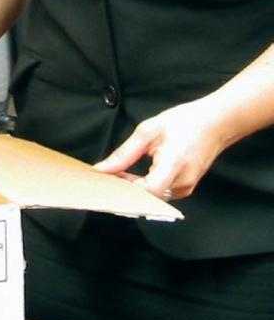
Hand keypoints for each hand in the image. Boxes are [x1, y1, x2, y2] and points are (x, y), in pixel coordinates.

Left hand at [93, 98, 230, 200]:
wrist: (216, 124)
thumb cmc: (184, 123)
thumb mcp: (148, 131)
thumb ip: (124, 154)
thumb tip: (102, 169)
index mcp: (174, 163)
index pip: (148, 191)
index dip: (125, 190)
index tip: (106, 182)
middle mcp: (182, 181)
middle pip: (146, 195)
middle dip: (122, 187)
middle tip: (104, 175)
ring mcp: (186, 187)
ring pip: (151, 196)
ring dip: (132, 187)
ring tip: (117, 172)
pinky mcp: (186, 188)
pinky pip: (159, 193)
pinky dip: (143, 186)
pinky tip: (131, 175)